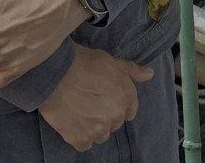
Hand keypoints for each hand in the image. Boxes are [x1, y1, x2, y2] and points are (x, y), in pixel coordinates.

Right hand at [38, 44, 154, 150]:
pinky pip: (84, 143)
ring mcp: (99, 130)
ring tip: (78, 111)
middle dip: (104, 115)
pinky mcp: (81, 139)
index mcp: (126, 97)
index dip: (117, 104)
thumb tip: (150, 74)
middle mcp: (116, 116)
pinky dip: (78, 135)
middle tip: (88, 101)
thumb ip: (131, 71)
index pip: (129, 111)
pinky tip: (71, 121)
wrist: (54, 74)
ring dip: (92, 127)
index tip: (104, 98)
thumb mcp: (110, 61)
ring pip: (100, 134)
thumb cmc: (82, 63)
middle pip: (114, 123)